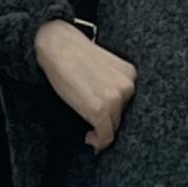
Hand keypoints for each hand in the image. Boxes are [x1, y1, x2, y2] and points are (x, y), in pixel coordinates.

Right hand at [35, 18, 137, 150]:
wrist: (57, 44)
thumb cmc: (73, 54)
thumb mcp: (103, 67)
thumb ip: (112, 84)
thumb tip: (109, 109)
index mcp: (130, 74)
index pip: (129, 103)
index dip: (117, 115)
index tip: (108, 123)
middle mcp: (128, 86)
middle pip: (123, 116)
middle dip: (109, 122)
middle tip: (94, 128)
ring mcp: (115, 98)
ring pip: (114, 127)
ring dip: (102, 132)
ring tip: (90, 133)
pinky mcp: (100, 109)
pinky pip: (105, 136)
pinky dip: (98, 142)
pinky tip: (89, 138)